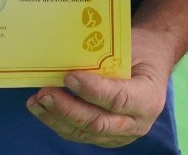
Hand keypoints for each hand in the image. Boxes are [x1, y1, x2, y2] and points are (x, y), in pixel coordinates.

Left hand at [26, 28, 170, 147]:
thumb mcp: (130, 48)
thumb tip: (68, 59)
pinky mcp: (107, 138)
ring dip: (57, 118)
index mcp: (149, 98)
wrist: (152, 65)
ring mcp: (122, 134)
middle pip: (98, 123)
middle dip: (67, 109)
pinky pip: (80, 134)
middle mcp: (137, 123)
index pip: (119, 99)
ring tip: (36, 102)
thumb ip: (105, 59)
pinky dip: (59, 122)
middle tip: (44, 93)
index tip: (69, 77)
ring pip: (85, 133)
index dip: (92, 90)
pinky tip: (43, 109)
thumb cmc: (139, 52)